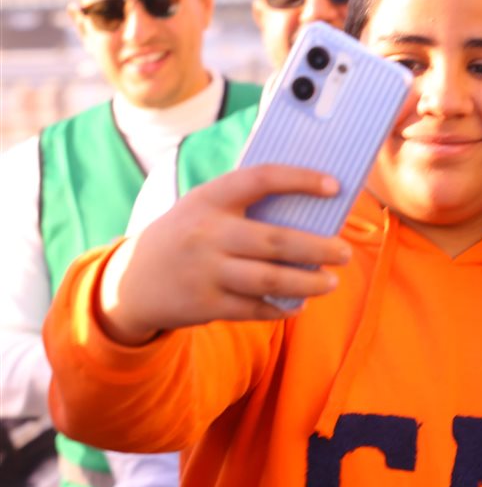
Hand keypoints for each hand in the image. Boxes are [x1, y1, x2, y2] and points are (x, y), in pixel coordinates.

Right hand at [98, 165, 351, 344]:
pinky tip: (298, 303)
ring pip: (270, 279)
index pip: (261, 178)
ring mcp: (206, 271)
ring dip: (308, 282)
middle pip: (276, 241)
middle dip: (318, 248)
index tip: (335, 186)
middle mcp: (207, 233)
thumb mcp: (204, 208)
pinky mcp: (206, 305)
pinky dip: (282, 307)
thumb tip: (313, 213)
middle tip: (345, 253)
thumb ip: (247, 207)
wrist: (132, 282)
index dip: (300, 179)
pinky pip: (255, 308)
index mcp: (210, 198)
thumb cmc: (188, 235)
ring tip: (331, 282)